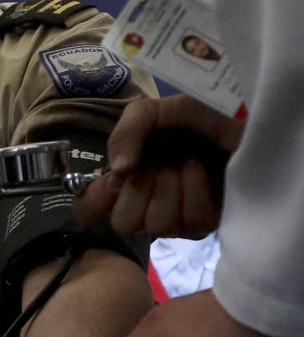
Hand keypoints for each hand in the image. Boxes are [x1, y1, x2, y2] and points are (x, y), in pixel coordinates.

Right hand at [72, 94, 242, 237]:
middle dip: (141, 187)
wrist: (245, 117)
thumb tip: (117, 173)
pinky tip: (201, 170)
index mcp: (127, 179)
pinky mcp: (205, 225)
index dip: (96, 200)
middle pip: (123, 223)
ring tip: (185, 162)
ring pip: (156, 225)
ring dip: (171, 185)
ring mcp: (176, 219)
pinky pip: (189, 220)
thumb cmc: (201, 113)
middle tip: (158, 163)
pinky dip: (195, 188)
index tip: (115, 178)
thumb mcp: (155, 111)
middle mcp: (147, 204)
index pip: (91, 211)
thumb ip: (126, 133)